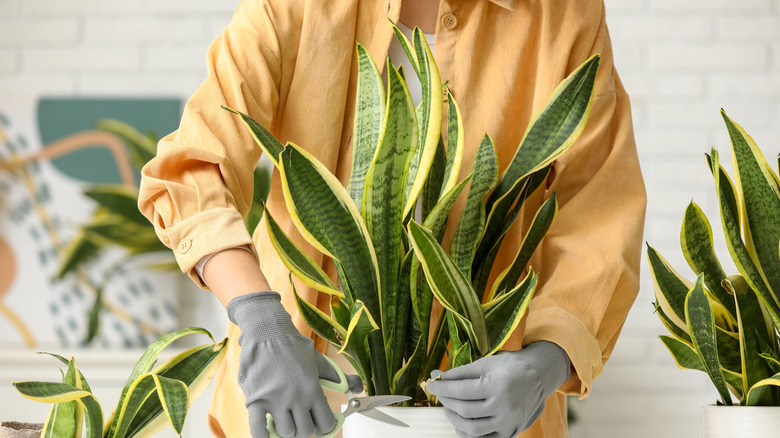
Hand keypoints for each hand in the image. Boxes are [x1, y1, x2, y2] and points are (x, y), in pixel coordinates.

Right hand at [227, 291, 361, 437]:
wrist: (266, 333)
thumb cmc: (293, 347)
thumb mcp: (320, 361)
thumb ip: (339, 378)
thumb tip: (358, 387)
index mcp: (313, 389)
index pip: (325, 424)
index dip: (325, 428)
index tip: (321, 427)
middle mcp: (296, 397)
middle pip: (304, 431)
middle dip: (304, 427)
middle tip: (301, 418)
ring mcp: (274, 400)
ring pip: (285, 432)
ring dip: (286, 428)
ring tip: (285, 417)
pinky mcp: (255, 400)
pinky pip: (259, 430)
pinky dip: (264, 434)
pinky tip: (267, 427)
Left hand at [426, 341, 570, 437]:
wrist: (538, 376)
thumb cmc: (510, 366)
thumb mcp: (486, 363)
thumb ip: (462, 371)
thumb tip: (438, 376)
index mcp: (497, 385)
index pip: (461, 390)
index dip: (442, 387)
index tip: (431, 384)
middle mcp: (504, 406)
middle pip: (464, 409)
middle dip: (446, 401)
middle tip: (440, 394)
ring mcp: (508, 422)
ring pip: (472, 428)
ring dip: (454, 419)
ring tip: (449, 408)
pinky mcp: (510, 431)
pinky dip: (468, 434)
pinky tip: (461, 423)